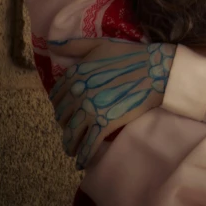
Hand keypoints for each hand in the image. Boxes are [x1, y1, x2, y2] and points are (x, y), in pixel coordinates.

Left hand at [48, 37, 175, 170]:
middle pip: (62, 117)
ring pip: (71, 135)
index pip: (56, 96)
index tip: (67, 110)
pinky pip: (88, 146)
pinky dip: (83, 157)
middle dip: (66, 125)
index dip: (60, 105)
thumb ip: (74, 45)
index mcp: (75, 74)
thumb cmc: (128, 55)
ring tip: (74, 149)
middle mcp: (78, 93)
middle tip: (73, 128)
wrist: (153, 70)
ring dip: (70, 146)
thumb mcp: (99, 44)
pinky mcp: (104, 125)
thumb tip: (52, 45)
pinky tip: (83, 162)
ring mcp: (90, 110)